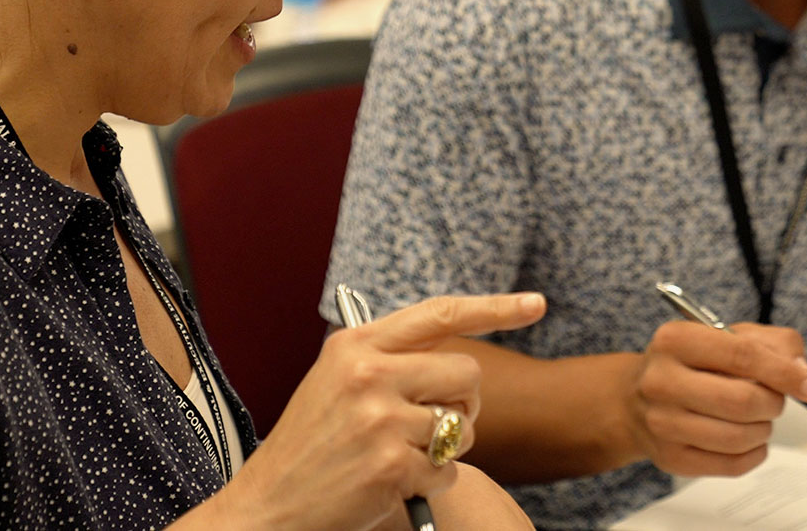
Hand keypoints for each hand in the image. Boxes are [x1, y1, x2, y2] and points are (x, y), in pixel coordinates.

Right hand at [216, 292, 544, 530]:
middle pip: (466, 373)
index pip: (441, 314)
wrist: (270, 502)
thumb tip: (456, 353)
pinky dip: (431, 481)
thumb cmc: (311, 441)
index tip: (535, 304)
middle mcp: (369, 372)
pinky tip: (395, 482)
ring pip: (462, 425)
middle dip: (464, 402)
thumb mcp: (337, 379)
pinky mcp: (391, 464)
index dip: (495, 308)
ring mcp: (380, 418)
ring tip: (406, 454)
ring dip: (446, 447)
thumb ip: (388, 357)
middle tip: (434, 423)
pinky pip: (447, 469)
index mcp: (357, 344)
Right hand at [628, 319, 806, 477]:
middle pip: (743, 401)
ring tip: (756, 418)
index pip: (741, 355)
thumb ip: (773, 344)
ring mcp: (663, 422)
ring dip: (764, 429)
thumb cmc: (692, 364)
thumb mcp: (726, 336)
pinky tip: (748, 439)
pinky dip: (755, 453)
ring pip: (740, 437)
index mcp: (675, 340)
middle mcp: (661, 380)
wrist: (636, 398)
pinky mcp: (671, 458)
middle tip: (773, 400)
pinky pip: (732, 464)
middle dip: (773, 403)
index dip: (783, 372)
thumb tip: (804, 376)